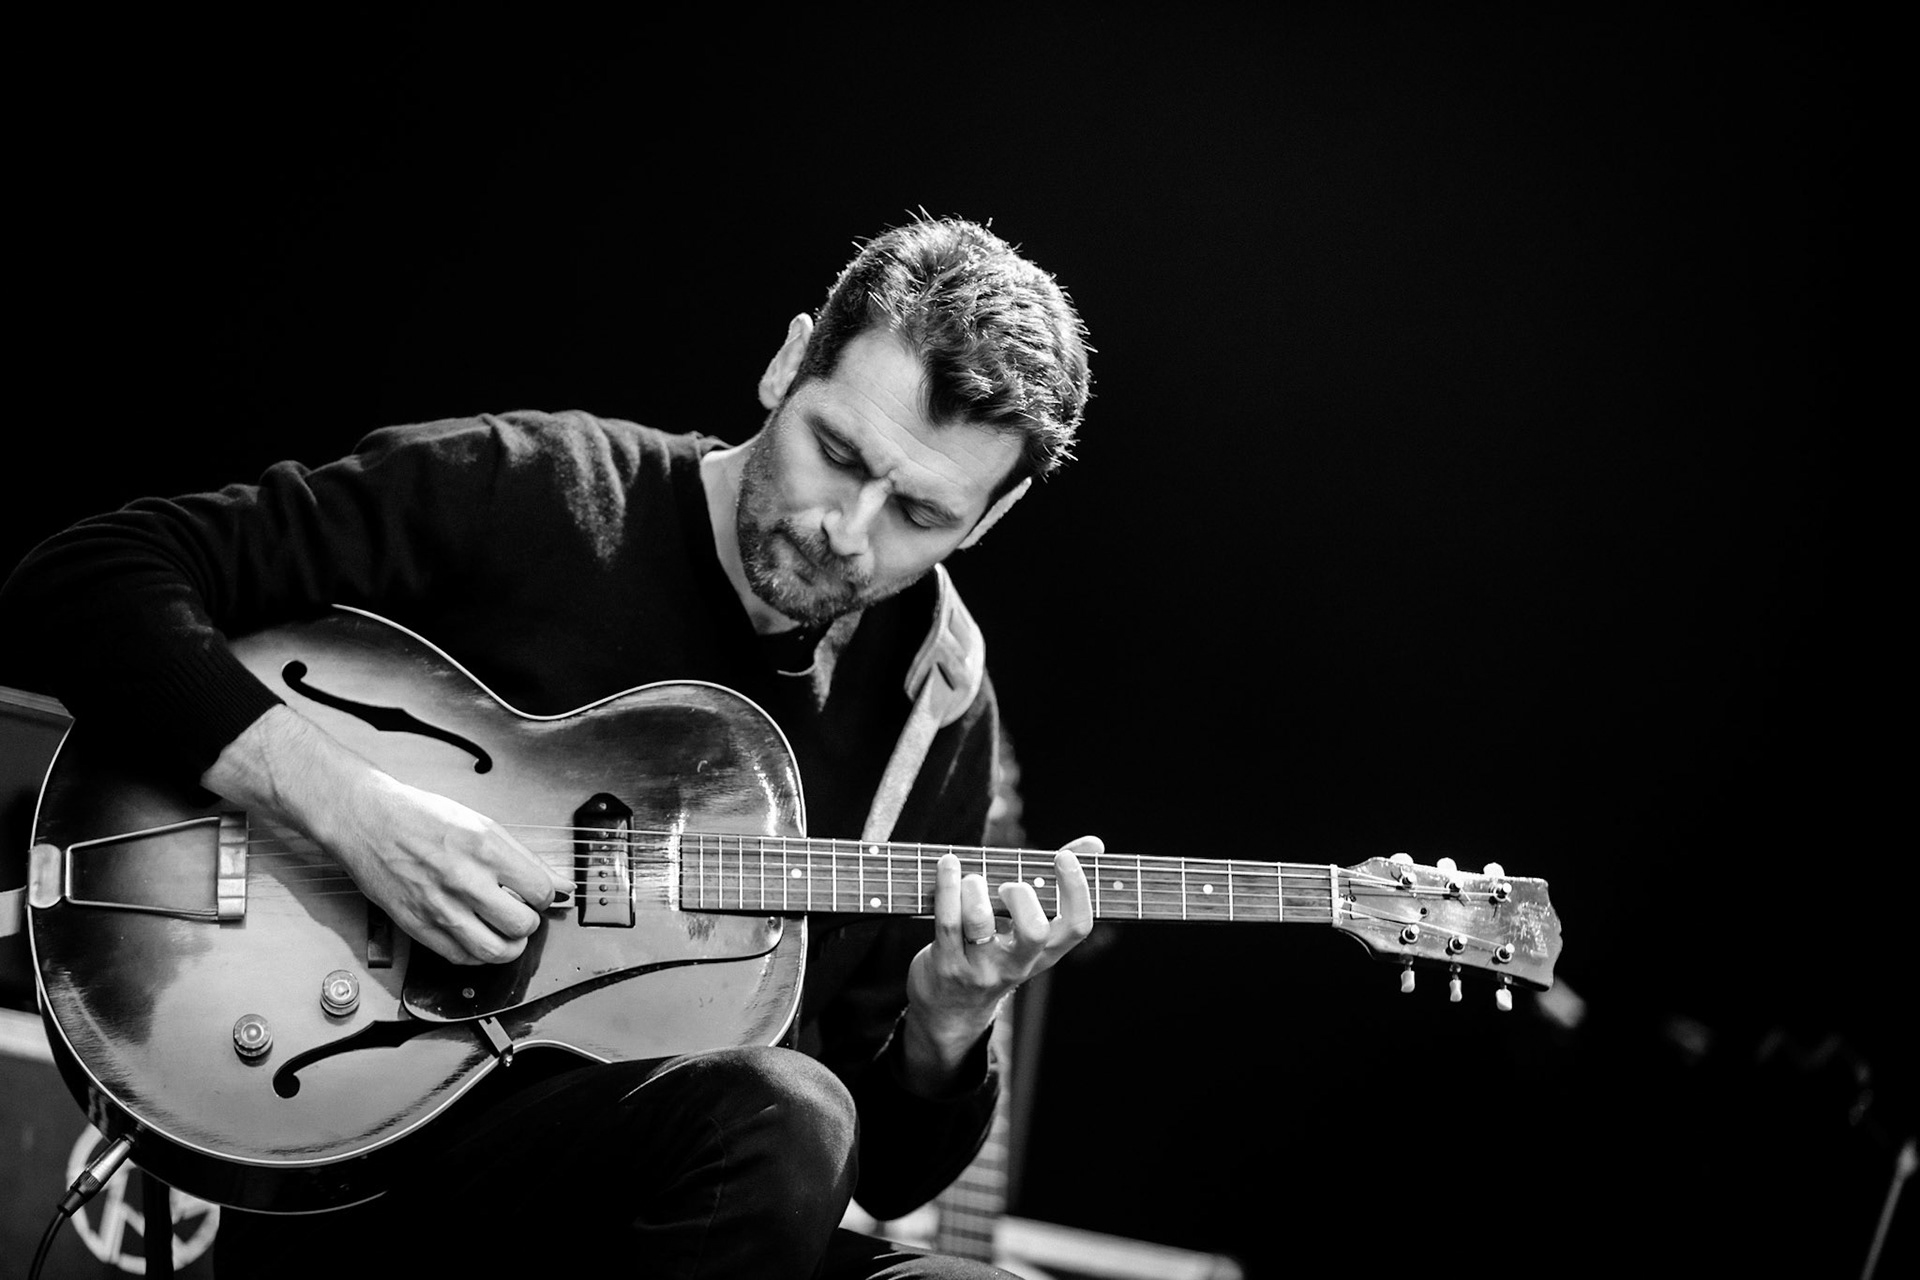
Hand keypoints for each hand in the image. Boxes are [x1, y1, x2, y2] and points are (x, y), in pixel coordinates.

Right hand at [204, 706, 571, 965]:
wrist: (366, 820)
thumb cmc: (420, 817)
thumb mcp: (482, 825)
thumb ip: (524, 858)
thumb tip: (561, 885)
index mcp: (485, 848)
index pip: (540, 891)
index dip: (543, 895)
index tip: (535, 892)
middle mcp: (465, 880)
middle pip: (523, 925)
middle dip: (529, 922)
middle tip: (521, 912)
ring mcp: (440, 907)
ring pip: (495, 951)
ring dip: (509, 946)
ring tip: (505, 932)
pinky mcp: (418, 926)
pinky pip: (461, 958)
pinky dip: (478, 955)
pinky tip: (478, 937)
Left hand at [902, 836, 1099, 1090]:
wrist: (950, 1010)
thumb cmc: (994, 950)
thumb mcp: (1026, 927)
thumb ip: (1057, 882)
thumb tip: (1095, 844)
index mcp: (1045, 953)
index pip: (1077, 927)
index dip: (1076, 890)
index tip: (1063, 857)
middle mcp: (1017, 964)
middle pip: (1034, 932)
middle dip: (1022, 896)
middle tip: (1008, 885)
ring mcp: (981, 968)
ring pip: (980, 922)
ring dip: (974, 887)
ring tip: (971, 878)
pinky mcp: (947, 965)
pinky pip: (947, 922)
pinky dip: (947, 887)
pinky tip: (947, 866)